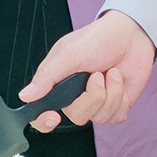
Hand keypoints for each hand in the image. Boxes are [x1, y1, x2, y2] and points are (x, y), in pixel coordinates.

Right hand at [19, 11, 156, 131]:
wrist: (130, 35)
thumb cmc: (97, 38)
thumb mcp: (68, 53)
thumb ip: (47, 76)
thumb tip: (26, 95)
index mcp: (58, 84)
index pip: (42, 113)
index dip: (44, 122)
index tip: (54, 116)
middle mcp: (76, 96)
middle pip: (77, 117)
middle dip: (92, 96)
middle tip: (96, 75)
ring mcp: (97, 102)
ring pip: (99, 117)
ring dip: (111, 93)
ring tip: (110, 73)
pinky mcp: (116, 104)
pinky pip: (116, 116)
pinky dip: (121, 98)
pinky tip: (119, 81)